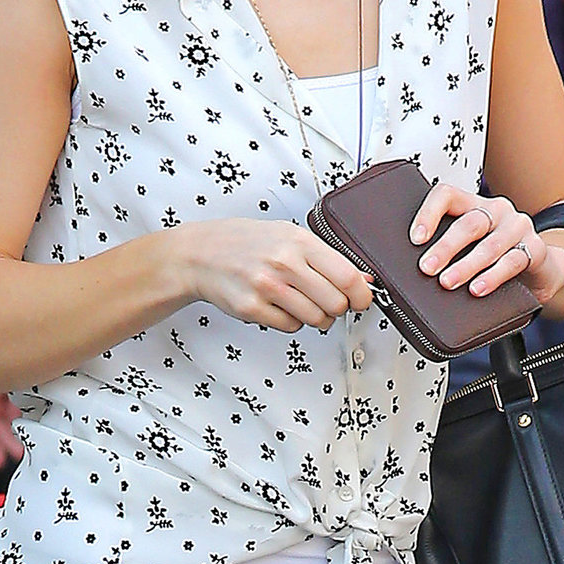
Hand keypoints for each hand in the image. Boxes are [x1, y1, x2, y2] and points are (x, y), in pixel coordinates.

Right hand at [173, 219, 373, 333]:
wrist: (199, 254)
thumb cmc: (245, 243)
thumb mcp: (288, 236)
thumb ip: (327, 257)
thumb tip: (364, 279)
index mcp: (299, 241)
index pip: (347, 276)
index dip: (362, 295)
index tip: (362, 300)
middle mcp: (284, 263)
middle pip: (335, 303)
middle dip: (337, 308)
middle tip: (327, 301)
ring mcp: (267, 287)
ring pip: (316, 319)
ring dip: (315, 317)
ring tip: (300, 301)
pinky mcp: (252, 309)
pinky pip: (291, 327)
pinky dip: (291, 321)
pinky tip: (279, 305)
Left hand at [410, 184, 563, 304]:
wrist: (542, 267)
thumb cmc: (498, 255)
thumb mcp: (472, 246)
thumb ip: (451, 249)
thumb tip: (417, 269)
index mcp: (475, 204)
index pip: (447, 195)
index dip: (429, 214)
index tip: (415, 239)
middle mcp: (497, 210)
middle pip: (468, 224)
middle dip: (445, 248)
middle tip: (427, 268)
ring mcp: (518, 228)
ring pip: (489, 245)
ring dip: (466, 266)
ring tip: (448, 282)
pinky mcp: (535, 248)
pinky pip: (512, 262)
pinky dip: (492, 277)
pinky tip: (478, 288)